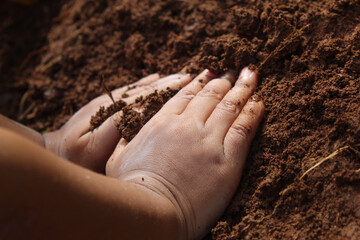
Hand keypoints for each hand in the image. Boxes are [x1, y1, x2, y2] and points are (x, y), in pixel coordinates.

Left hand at [44, 73, 191, 171]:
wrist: (56, 152)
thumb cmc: (76, 158)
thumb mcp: (92, 150)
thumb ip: (112, 130)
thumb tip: (137, 112)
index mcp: (109, 114)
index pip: (141, 100)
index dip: (163, 92)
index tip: (183, 85)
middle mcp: (110, 104)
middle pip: (143, 91)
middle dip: (167, 83)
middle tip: (189, 76)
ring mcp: (109, 102)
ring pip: (139, 89)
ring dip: (160, 82)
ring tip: (181, 76)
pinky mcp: (107, 103)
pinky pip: (130, 90)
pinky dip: (145, 84)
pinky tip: (157, 78)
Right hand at [106, 67, 264, 238]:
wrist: (152, 213)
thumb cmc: (131, 190)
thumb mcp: (117, 159)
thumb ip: (124, 140)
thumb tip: (124, 133)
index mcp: (162, 122)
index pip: (186, 94)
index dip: (201, 80)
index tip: (210, 73)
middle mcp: (187, 126)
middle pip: (211, 94)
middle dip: (224, 79)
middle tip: (235, 69)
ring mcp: (209, 141)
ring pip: (230, 106)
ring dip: (243, 88)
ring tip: (251, 75)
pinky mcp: (227, 161)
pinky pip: (244, 129)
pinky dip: (253, 112)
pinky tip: (260, 101)